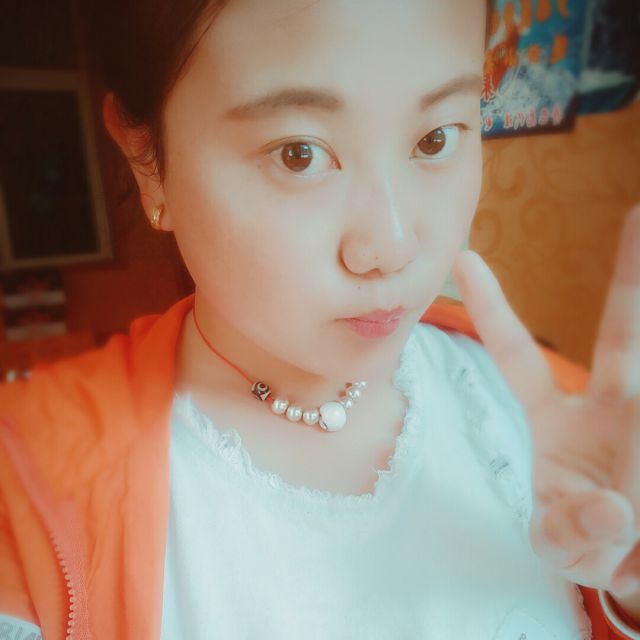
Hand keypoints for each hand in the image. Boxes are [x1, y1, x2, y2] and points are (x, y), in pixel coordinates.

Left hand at [452, 205, 639, 610]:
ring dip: (633, 462)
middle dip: (630, 281)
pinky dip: (637, 508)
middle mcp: (605, 409)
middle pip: (620, 338)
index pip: (517, 356)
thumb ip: (573, 537)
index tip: (464, 259)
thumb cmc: (583, 539)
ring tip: (622, 515)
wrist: (639, 564)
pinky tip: (631, 526)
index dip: (493, 309)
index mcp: (555, 419)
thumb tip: (613, 511)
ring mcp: (638, 420)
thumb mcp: (561, 546)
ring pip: (639, 388)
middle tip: (637, 215)